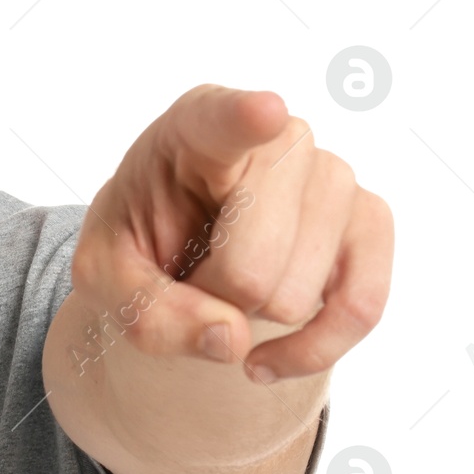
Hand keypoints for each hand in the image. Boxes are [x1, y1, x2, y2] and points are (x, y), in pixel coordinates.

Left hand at [70, 84, 392, 383]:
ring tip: (227, 282)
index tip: (263, 113)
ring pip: (298, 295)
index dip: (245, 121)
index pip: (223, 121)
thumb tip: (232, 339)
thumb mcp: (103, 278)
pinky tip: (266, 359)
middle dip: (214, 297)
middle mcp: (278, 139)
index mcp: (196, 128)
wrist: (180, 257)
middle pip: (253, 264)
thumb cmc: (138, 244)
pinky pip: (360, 308)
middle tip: (192, 272)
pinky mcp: (370, 222)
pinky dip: (311, 350)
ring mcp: (333, 176)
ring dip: (252, 316)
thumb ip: (146, 310)